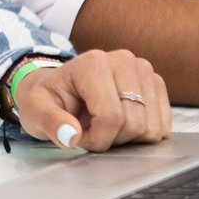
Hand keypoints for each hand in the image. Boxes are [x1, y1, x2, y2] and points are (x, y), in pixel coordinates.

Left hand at [12, 49, 169, 151]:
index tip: (78, 134)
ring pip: (151, 127)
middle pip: (135, 124)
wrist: (61, 89)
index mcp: (93, 62)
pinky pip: (163, 126)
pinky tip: (122, 122)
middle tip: (92, 129)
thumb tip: (70, 135)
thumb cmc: (49, 99)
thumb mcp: (36, 110)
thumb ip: (50, 122)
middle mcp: (123, 60)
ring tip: (105, 124)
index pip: (111, 117)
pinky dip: (143, 134)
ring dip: (128, 138)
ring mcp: (143, 70)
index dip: (97, 139)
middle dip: (113, 139)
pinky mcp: (156, 84)